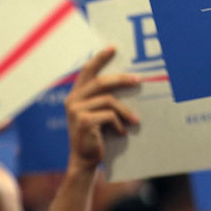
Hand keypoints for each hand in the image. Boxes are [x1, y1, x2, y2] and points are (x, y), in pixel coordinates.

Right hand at [65, 46, 140, 172]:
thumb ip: (103, 99)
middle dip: (122, 79)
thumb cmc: (95, 137)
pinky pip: (109, 115)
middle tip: (138, 80)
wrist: (84, 162)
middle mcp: (72, 100)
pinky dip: (119, 124)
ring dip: (125, 111)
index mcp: (75, 95)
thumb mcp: (97, 114)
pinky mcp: (83, 121)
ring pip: (109, 101)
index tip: (113, 48)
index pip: (87, 70)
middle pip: (101, 82)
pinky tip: (121, 133)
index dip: (100, 58)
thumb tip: (128, 81)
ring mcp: (76, 110)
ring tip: (135, 121)